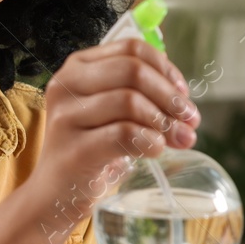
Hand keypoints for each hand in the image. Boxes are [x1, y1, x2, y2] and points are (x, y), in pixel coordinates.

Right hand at [28, 37, 201, 226]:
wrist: (55, 194)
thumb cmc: (90, 149)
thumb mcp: (110, 113)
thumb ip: (140, 96)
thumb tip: (184, 102)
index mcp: (78, 67)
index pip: (131, 49)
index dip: (165, 69)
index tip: (182, 95)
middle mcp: (66, 85)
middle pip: (132, 71)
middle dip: (169, 96)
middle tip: (189, 119)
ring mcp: (66, 118)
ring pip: (129, 101)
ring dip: (163, 121)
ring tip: (179, 139)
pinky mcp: (74, 150)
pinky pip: (123, 134)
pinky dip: (150, 141)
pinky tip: (157, 150)